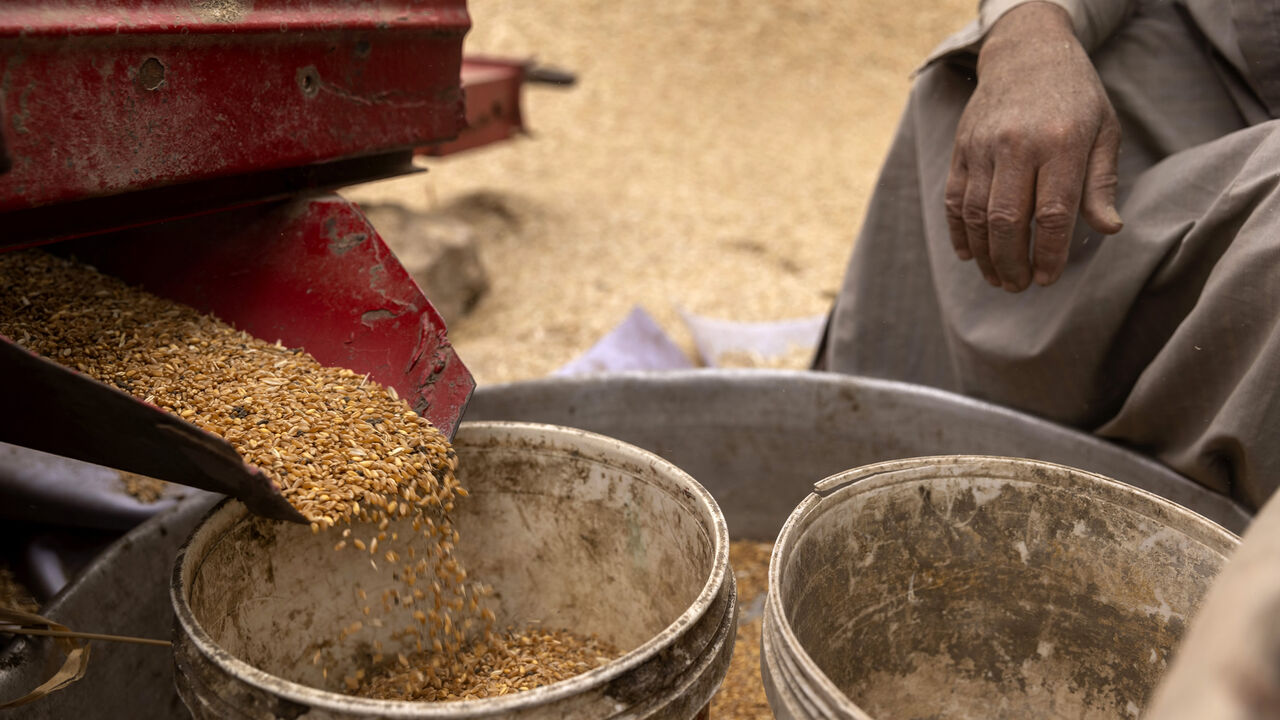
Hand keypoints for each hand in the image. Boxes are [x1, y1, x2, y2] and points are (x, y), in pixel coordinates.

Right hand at [945, 1, 1122, 290]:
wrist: (1027, 53)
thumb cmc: (1075, 97)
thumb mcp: (1103, 131)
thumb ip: (1101, 182)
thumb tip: (1108, 229)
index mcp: (1061, 142)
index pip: (1052, 213)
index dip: (1048, 253)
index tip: (1047, 279)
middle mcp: (1017, 145)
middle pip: (1007, 220)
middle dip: (1012, 262)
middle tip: (1019, 288)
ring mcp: (983, 147)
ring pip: (976, 214)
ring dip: (984, 254)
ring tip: (998, 279)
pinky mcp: (961, 149)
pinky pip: (954, 200)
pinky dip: (959, 232)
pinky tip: (970, 255)